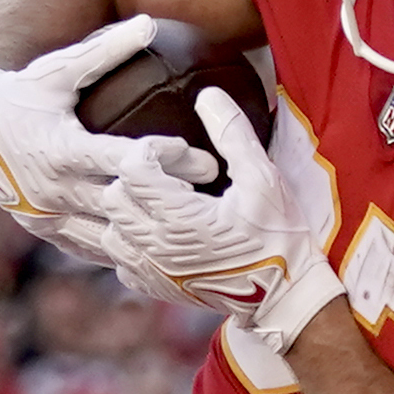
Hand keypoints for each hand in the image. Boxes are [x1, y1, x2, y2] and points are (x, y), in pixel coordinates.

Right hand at [0, 17, 210, 266]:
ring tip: (196, 233)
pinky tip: (158, 254)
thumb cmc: (18, 91)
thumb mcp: (58, 68)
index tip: (200, 156)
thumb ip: (105, 49)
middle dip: (170, 199)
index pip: (122, 158)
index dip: (162, 159)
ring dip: (150, 235)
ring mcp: (47, 215)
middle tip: (216, 194)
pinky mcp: (42, 229)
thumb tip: (150, 21)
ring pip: (109, 235)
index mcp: (62, 149)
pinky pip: (87, 247)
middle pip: (125, 200)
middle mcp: (55, 188)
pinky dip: (121, 251)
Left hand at [101, 89, 348, 352]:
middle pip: (112, 197)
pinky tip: (159, 233)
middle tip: (170, 175)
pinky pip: (119, 261)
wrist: (283, 298)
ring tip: (162, 203)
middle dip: (135, 178)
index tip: (181, 151)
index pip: (132, 168)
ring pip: (109, 231)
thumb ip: (233, 135)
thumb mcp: (263, 180)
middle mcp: (157, 247)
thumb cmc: (279, 238)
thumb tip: (208, 96)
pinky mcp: (154, 288)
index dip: (152, 148)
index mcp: (180, 217)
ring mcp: (152, 271)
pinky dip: (130, 243)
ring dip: (129, 211)